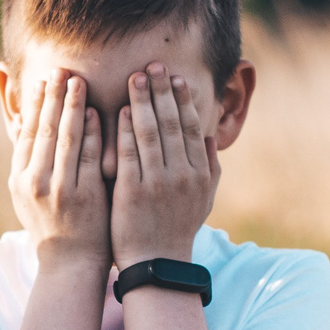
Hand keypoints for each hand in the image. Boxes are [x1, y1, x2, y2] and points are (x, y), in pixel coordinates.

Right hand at [8, 69, 109, 274]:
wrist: (70, 263)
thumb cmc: (52, 224)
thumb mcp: (27, 194)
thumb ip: (27, 158)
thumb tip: (20, 122)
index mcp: (19, 178)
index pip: (26, 132)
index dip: (34, 103)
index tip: (42, 79)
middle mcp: (34, 182)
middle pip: (44, 129)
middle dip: (52, 96)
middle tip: (60, 69)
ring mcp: (59, 189)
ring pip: (65, 138)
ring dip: (71, 106)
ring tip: (77, 80)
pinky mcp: (83, 196)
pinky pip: (87, 156)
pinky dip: (90, 131)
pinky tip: (95, 111)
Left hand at [112, 64, 216, 268]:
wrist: (157, 265)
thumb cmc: (178, 229)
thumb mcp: (204, 199)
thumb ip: (210, 166)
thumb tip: (211, 135)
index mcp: (200, 173)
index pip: (193, 127)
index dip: (184, 100)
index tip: (176, 77)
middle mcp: (182, 175)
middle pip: (173, 123)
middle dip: (163, 90)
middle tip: (154, 64)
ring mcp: (157, 183)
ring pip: (151, 132)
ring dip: (142, 101)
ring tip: (135, 77)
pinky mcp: (132, 192)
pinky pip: (128, 153)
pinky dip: (124, 129)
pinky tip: (118, 109)